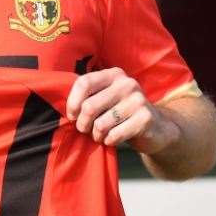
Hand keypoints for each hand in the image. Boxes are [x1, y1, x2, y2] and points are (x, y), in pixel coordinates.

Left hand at [66, 67, 180, 152]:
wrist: (157, 128)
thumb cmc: (121, 113)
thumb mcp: (105, 99)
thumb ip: (87, 96)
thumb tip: (58, 106)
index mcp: (113, 74)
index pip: (84, 83)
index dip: (72, 102)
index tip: (71, 116)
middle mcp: (127, 83)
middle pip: (89, 106)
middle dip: (82, 124)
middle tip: (85, 130)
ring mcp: (138, 100)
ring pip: (101, 124)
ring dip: (96, 135)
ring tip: (100, 135)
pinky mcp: (146, 118)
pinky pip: (115, 135)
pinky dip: (109, 141)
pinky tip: (112, 140)